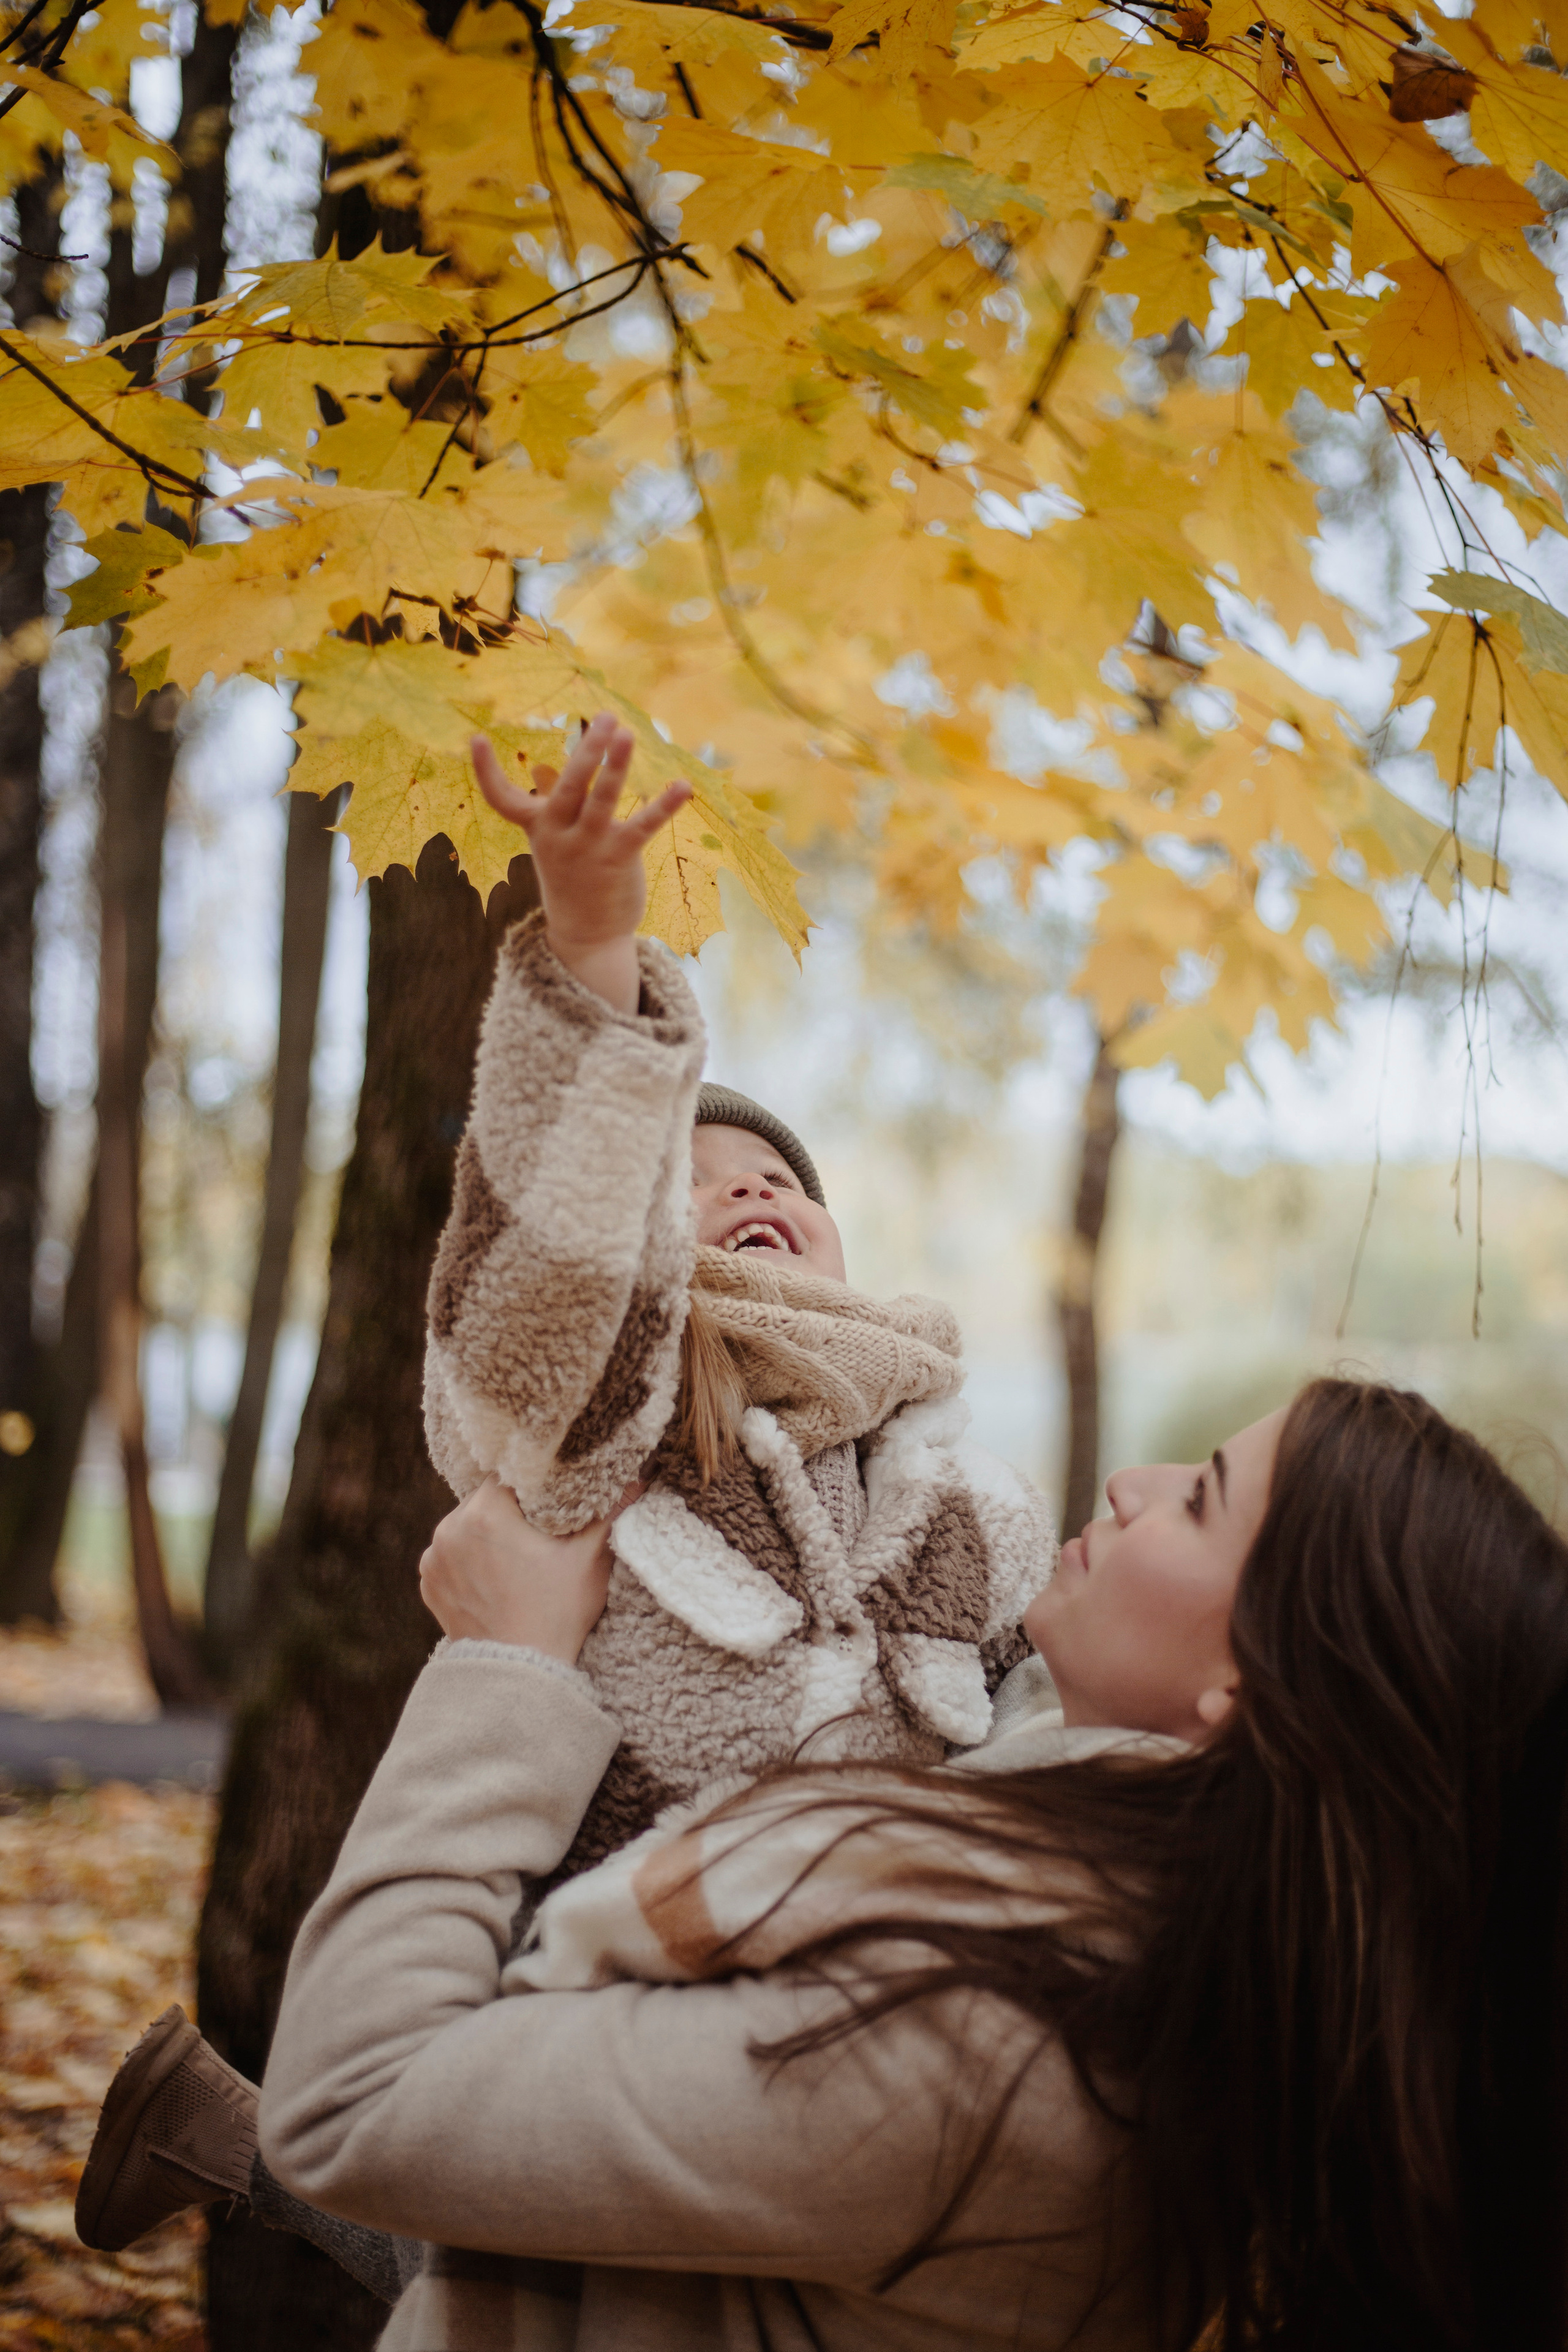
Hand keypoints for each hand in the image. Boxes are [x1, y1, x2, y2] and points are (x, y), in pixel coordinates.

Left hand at [418, 1477, 613, 1662]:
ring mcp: (435, 1558)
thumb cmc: (557, 1614)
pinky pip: (451, 1557)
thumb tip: (637, 1477)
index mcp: (486, 1512)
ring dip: (487, 1535)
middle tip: (539, 1536)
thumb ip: (610, 1510)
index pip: (512, 1478)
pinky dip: (469, 1561)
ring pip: (466, 1527)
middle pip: (486, 1500)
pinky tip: (494, 1580)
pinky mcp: (429, 1583)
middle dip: (511, 1512)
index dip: (536, 1489)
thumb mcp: (591, 1559)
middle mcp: (450, 1529)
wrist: (519, 1675)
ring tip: (515, 1561)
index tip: (554, 1507)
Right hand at [471, 714, 691, 1013]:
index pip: (502, 799)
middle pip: (569, 786)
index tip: (476, 739)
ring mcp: (588, 847)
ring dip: (615, 766)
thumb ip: (560, 805)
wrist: (586, 935)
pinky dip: (664, 805)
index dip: (485, 771)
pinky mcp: (618, 859)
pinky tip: (684, 785)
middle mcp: (558, 834)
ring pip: (602, 800)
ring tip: (627, 734)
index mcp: (538, 826)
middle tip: (606, 717)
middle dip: (587, 750)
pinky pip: (642, 826)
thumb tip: (557, 767)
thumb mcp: (556, 840)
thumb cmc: (573, 876)